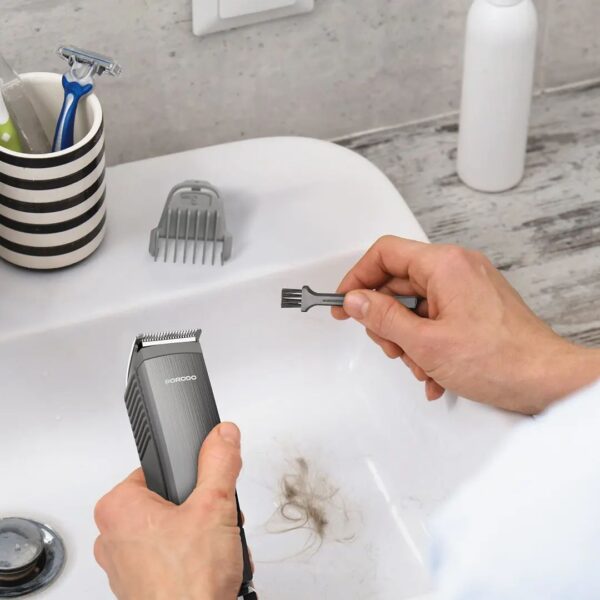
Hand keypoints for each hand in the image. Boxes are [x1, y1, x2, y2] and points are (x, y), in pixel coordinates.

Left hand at [94, 423, 244, 599]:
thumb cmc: (188, 584)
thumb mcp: (213, 506)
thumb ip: (219, 462)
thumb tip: (222, 435)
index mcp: (117, 508)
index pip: (155, 470)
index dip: (187, 479)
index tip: (202, 490)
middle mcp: (111, 537)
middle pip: (166, 502)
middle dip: (198, 511)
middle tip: (211, 524)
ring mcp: (123, 567)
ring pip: (171, 531)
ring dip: (199, 537)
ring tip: (213, 550)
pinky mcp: (138, 588)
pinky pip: (169, 559)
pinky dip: (192, 560)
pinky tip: (208, 569)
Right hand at [333, 236, 599, 413]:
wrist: (545, 380)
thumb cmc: (500, 359)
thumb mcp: (425, 342)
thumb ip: (382, 317)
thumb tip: (356, 301)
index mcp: (444, 265)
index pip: (385, 254)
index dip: (358, 277)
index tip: (345, 302)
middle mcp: (457, 269)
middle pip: (398, 283)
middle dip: (387, 321)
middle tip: (389, 346)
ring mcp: (467, 288)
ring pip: (415, 306)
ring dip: (408, 339)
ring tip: (419, 364)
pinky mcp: (474, 306)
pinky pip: (435, 317)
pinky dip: (427, 343)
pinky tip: (432, 371)